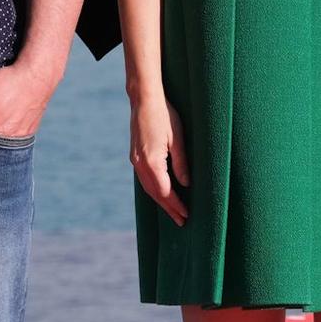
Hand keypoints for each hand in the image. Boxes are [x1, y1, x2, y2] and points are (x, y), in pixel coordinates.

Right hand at [128, 92, 189, 225]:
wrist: (144, 100)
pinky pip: (144, 179)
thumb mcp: (177, 139)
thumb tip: (186, 184)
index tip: (186, 215)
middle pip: (155, 193)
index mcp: (152, 162)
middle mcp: (140, 164)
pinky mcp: (135, 155)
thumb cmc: (165, 116)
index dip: (176, 205)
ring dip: (160, 201)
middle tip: (181, 221)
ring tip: (173, 211)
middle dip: (168, 208)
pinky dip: (153, 190)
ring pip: (147, 187)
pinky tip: (161, 192)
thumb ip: (181, 164)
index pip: (165, 192)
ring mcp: (135, 160)